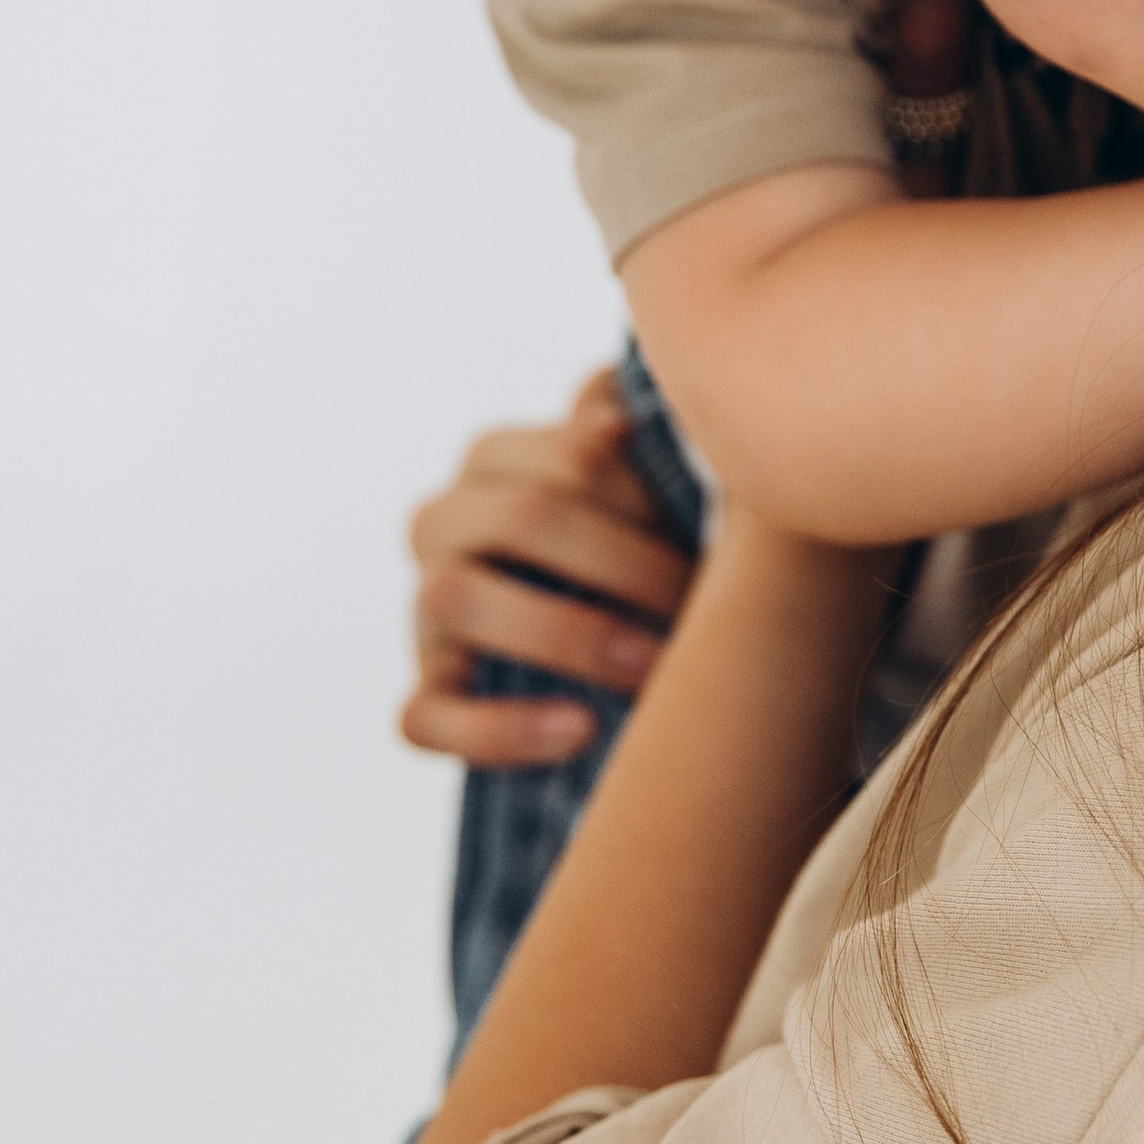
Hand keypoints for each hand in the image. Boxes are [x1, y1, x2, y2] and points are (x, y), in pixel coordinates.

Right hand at [401, 371, 697, 767]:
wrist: (592, 649)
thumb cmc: (632, 547)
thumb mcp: (642, 488)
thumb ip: (646, 437)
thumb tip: (640, 412)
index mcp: (494, 458)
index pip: (571, 455)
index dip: (651, 495)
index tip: (721, 534)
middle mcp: (442, 522)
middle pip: (521, 517)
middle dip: (625, 563)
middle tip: (701, 604)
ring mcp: (423, 610)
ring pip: (456, 598)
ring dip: (567, 632)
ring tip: (652, 667)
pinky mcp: (422, 695)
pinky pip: (422, 717)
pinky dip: (499, 730)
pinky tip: (581, 731)